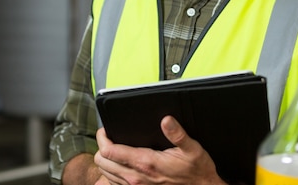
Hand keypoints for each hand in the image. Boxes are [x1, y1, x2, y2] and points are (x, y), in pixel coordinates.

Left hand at [94, 115, 226, 184]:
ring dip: (105, 161)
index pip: (109, 151)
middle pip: (102, 162)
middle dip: (101, 147)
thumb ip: (178, 134)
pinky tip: (119, 164)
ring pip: (105, 174)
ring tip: (113, 148)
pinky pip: (114, 184)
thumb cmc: (196, 170)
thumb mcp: (192, 148)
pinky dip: (111, 174)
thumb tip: (166, 120)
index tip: (106, 129)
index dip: (103, 137)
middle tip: (109, 137)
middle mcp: (136, 177)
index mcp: (145, 162)